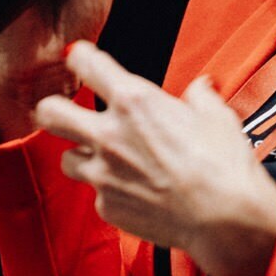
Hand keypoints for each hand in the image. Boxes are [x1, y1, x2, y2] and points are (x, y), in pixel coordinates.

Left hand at [34, 41, 275, 275]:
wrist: (226, 219)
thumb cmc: (224, 166)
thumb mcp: (216, 115)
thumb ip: (198, 95)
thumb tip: (199, 88)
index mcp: (134, 101)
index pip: (84, 63)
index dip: (80, 56)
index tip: (81, 59)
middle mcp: (109, 135)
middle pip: (49, 112)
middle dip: (54, 107)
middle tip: (67, 110)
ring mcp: (103, 174)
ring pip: (67, 158)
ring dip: (82, 154)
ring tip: (106, 158)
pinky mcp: (106, 207)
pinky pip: (96, 193)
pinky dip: (110, 190)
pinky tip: (134, 191)